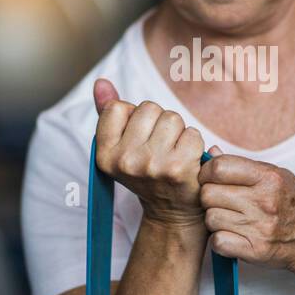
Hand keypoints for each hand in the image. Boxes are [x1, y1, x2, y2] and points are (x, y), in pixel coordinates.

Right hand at [93, 78, 205, 228]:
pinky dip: (194, 143)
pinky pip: (192, 133)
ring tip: (173, 153)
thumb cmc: (148, 171)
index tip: (138, 139)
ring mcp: (150, 165)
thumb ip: (109, 112)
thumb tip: (101, 81)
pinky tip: (187, 161)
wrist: (172, 212)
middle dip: (159, 122)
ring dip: (178, 131)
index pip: (117, 107)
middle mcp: (124, 161)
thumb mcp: (121, 145)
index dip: (133, 117)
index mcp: (104, 154)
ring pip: (172, 118)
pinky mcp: (177, 168)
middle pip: (149, 109)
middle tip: (160, 148)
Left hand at [198, 145, 294, 268]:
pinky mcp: (256, 250)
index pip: (218, 167)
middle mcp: (265, 201)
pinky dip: (220, 240)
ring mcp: (260, 227)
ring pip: (210, 218)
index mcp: (268, 177)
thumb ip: (243, 166)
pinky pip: (218, 242)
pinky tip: (232, 236)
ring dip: (215, 220)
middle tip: (221, 202)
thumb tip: (210, 153)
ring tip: (230, 220)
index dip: (206, 173)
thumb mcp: (277, 176)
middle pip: (208, 194)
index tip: (210, 179)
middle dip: (209, 198)